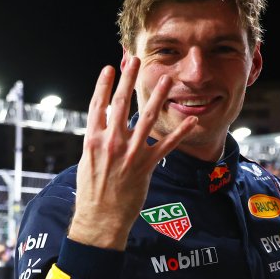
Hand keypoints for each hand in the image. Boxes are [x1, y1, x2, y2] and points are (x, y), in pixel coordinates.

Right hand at [68, 58, 196, 249]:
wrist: (100, 217)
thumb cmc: (92, 191)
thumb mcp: (87, 162)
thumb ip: (97, 141)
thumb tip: (102, 126)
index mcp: (93, 139)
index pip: (97, 105)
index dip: (103, 85)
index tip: (110, 68)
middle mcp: (111, 142)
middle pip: (120, 104)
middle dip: (129, 80)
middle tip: (137, 61)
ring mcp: (129, 153)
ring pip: (146, 119)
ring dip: (158, 97)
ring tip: (168, 80)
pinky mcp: (145, 165)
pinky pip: (166, 145)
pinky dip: (181, 132)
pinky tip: (192, 120)